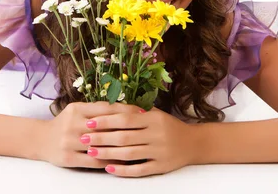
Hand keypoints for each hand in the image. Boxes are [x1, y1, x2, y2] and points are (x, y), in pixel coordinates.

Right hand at [35, 101, 142, 168]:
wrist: (40, 139)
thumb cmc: (66, 123)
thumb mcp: (78, 111)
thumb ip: (97, 109)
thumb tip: (126, 108)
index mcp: (77, 108)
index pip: (106, 108)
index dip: (127, 110)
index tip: (144, 112)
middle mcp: (72, 124)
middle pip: (105, 126)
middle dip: (127, 128)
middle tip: (146, 130)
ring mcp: (69, 141)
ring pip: (101, 145)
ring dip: (121, 147)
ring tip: (139, 147)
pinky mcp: (68, 158)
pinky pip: (93, 161)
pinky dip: (109, 161)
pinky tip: (121, 161)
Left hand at [80, 106, 195, 176]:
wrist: (194, 143)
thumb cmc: (168, 126)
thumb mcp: (154, 114)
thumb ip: (134, 112)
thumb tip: (108, 108)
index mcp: (153, 118)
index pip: (124, 119)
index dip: (105, 121)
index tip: (88, 123)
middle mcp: (156, 134)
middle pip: (124, 137)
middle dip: (101, 138)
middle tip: (83, 139)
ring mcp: (159, 151)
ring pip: (129, 154)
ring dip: (108, 154)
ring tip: (91, 153)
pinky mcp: (161, 167)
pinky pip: (139, 169)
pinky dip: (123, 170)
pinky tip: (108, 168)